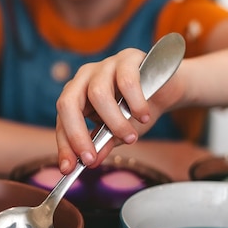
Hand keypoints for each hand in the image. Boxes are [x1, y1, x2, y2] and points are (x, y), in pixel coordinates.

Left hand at [55, 47, 184, 173]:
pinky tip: (144, 116)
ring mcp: (104, 66)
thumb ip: (102, 145)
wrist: (166, 90)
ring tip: (131, 138)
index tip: (69, 168)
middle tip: (91, 158)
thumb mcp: (117, 133)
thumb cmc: (136, 111)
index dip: (64, 145)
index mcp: (77, 96)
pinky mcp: (127, 58)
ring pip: (98, 93)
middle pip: (68, 103)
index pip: (62, 120)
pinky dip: (135, 103)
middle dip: (77, 134)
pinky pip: (126, 82)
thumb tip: (91, 162)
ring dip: (115, 122)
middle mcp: (84, 78)